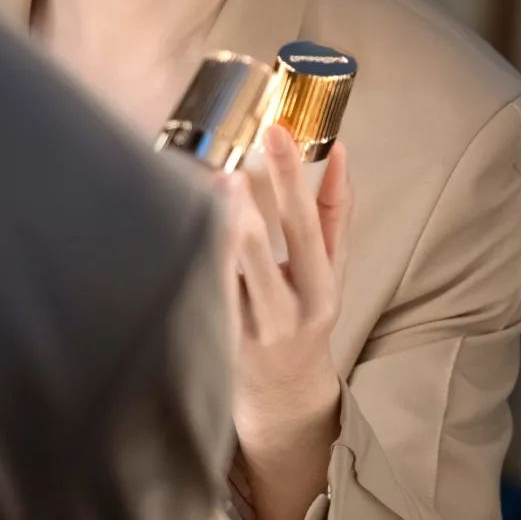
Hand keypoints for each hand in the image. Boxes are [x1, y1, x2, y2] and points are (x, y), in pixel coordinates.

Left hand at [214, 127, 352, 519]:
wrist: (283, 388)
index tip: (277, 132)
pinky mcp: (211, 333)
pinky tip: (183, 216)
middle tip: (230, 163)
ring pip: (220, 269)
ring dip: (210, 225)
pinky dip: (193, 249)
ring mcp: (243, 326)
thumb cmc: (308, 313)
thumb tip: (337, 149)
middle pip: (258, 250)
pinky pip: (198, 286)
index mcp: (320, 290)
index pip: (306, 225)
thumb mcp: (334, 269)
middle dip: (243, 205)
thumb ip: (336, 211)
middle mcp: (283, 311)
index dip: (292, 177)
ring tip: (204, 182)